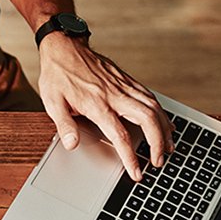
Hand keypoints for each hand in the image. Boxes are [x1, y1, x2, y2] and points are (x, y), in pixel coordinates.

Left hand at [37, 34, 173, 180]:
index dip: (130, 157)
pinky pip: (150, 96)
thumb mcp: (52, 102)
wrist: (64, 47)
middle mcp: (115, 95)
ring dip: (164, 129)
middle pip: (148, 119)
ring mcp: (123, 86)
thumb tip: (71, 145)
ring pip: (154, 107)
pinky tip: (164, 122)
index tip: (137, 172)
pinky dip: (161, 111)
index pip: (120, 135)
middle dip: (158, 143)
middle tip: (158, 161)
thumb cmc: (57, 75)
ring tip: (168, 147)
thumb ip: (64, 125)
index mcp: (97, 104)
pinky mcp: (126, 79)